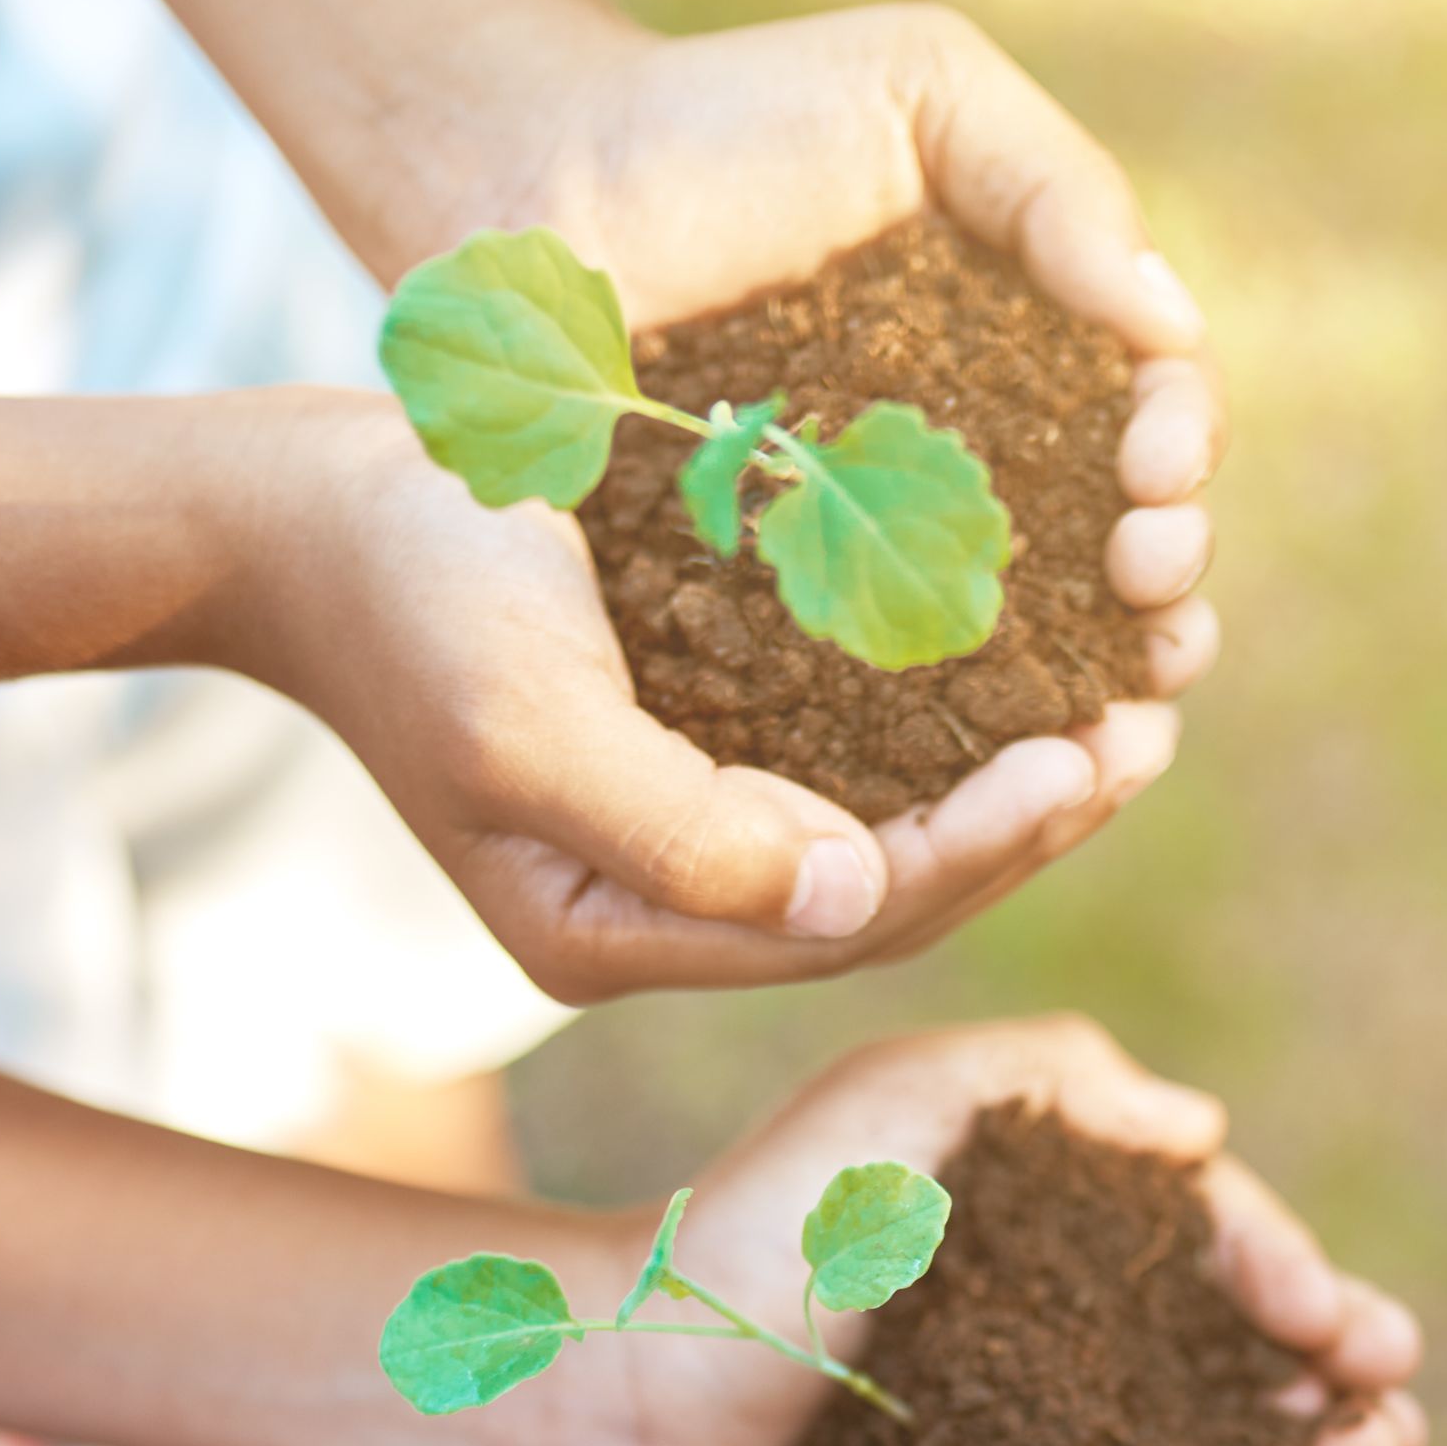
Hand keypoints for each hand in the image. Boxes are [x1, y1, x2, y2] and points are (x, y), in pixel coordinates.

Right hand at [241, 7, 1224, 1004]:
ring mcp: (671, 842)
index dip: (980, 850)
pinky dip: (945, 730)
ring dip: (1006, 787)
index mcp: (617, 931)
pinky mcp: (686, 759)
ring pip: (879, 842)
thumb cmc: (402, 589)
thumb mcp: (527, 714)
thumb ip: (682, 823)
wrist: (298, 514)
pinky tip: (1030, 671)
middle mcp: (658, 912)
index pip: (845, 921)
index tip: (1092, 758)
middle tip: (1148, 738)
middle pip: (884, 900)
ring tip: (1125, 714)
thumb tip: (858, 883)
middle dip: (1024, 829)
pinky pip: (848, 770)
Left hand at [526, 0, 1221, 707]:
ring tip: (1115, 700)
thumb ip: (1061, 183)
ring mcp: (889, 567)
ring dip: (1095, 689)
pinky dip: (960, 748)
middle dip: (1164, 588)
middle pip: (1121, 567)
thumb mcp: (923, 90)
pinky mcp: (796, 641)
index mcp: (1039, 363)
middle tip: (1145, 580)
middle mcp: (983, 478)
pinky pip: (895, 713)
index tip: (1152, 465)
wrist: (540, 187)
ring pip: (1031, 661)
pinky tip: (995, 760)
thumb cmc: (729, 120)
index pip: (1156, 429)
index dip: (1179, 455)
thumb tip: (1168, 324)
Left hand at [534, 1010, 1423, 1445]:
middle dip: (1327, 1380)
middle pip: (1235, 1351)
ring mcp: (1032, 1440)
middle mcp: (1058, 1328)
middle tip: (1381, 1419)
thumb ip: (1050, 1080)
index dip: (1297, 1286)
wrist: (625, 1402)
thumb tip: (1206, 1136)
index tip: (1353, 1336)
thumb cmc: (747, 1236)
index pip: (1215, 1243)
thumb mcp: (896, 1109)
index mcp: (1053, 1216)